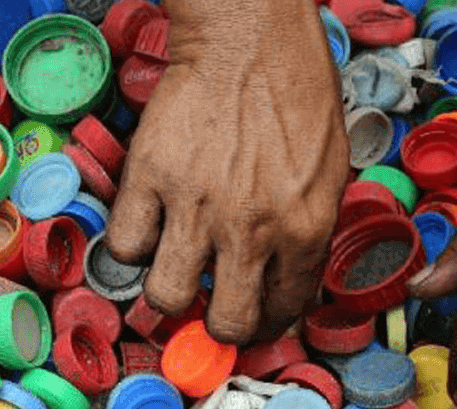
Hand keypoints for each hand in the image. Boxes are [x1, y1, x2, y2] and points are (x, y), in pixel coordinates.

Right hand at [105, 0, 348, 342]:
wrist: (248, 37)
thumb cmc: (296, 91)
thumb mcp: (331, 169)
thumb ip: (308, 228)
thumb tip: (284, 275)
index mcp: (306, 228)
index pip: (285, 310)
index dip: (267, 322)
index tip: (255, 316)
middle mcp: (251, 228)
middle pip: (226, 323)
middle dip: (220, 323)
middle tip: (213, 304)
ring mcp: (195, 206)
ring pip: (167, 296)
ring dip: (171, 290)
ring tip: (177, 268)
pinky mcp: (149, 179)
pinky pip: (125, 245)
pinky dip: (133, 245)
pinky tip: (149, 227)